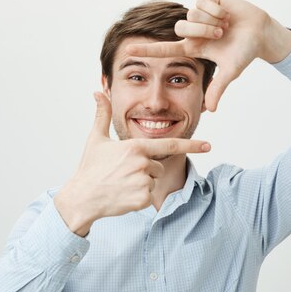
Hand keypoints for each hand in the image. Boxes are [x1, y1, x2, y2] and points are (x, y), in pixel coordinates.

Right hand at [53, 92, 211, 236]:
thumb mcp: (96, 139)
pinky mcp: (142, 199)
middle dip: (144, 170)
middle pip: (157, 166)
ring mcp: (143, 182)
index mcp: (135, 146)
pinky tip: (122, 196)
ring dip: (142, 184)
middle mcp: (142, 163)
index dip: (191, 144)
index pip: (169, 144)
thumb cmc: (90, 168)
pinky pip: (149, 196)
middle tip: (122, 173)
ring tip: (121, 184)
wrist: (82, 197)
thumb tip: (97, 92)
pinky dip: (138, 198)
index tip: (208, 145)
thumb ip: (102, 115)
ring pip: (154, 181)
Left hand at [126, 0, 290, 111]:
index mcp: (193, 48)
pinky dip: (217, 9)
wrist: (261, 32)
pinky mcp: (208, 1)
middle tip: (221, 35)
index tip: (128, 50)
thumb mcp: (230, 71)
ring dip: (212, 20)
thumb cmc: (244, 52)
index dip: (147, 50)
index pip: (164, 50)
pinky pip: (203, 2)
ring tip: (226, 25)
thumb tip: (210, 110)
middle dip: (203, 31)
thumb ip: (218, 89)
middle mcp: (192, 32)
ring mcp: (199, 16)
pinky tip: (226, 13)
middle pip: (180, 27)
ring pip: (191, 14)